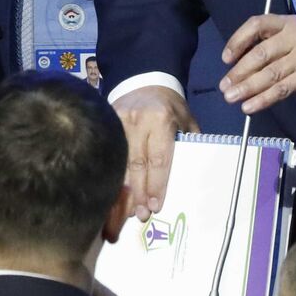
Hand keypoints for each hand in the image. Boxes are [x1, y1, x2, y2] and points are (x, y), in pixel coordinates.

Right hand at [112, 84, 196, 220]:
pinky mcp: (105, 122)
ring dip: (120, 189)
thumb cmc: (170, 106)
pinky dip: (108, 175)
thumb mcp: (186, 121)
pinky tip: (108, 194)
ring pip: (118, 161)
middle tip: (139, 216)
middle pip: (135, 163)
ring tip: (122, 213)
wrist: (144, 79)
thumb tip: (190, 177)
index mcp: (159, 120)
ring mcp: (116, 120)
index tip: (155, 206)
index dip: (156, 184)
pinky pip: (107, 153)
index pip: (158, 158)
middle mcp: (135, 120)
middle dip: (138, 193)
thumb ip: (188, 146)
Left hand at [219, 15, 295, 114]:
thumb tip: (236, 63)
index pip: (257, 24)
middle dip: (239, 71)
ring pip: (269, 73)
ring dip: (247, 87)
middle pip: (261, 53)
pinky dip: (263, 99)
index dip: (238, 40)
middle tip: (224, 86)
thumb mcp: (295, 42)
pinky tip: (249, 107)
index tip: (226, 58)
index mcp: (289, 23)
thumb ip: (271, 46)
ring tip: (231, 98)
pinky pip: (281, 89)